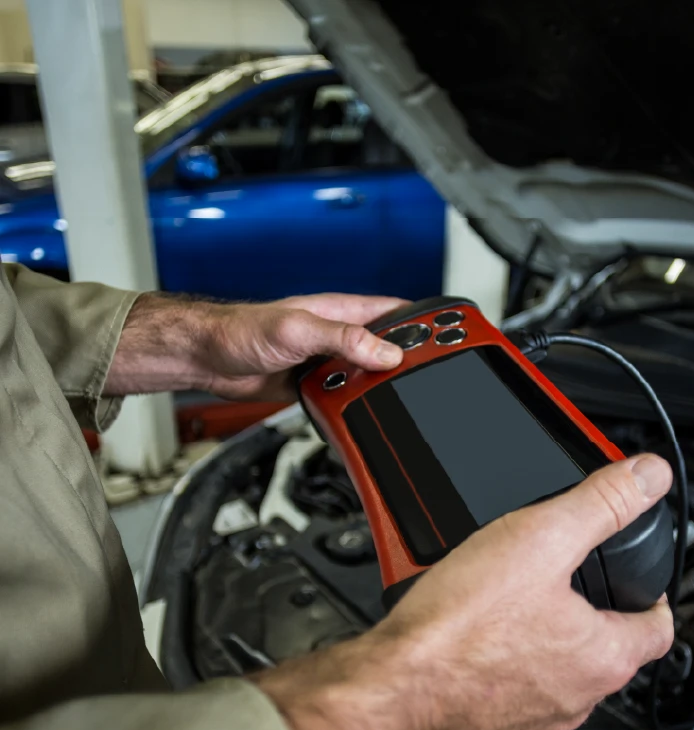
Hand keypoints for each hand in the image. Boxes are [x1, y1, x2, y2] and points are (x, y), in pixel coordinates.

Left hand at [204, 294, 408, 400]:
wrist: (207, 360)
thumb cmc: (241, 331)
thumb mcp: (298, 329)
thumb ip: (343, 338)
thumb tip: (386, 351)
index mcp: (341, 312)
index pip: (394, 312)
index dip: (422, 321)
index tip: (447, 335)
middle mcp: (339, 336)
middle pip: (386, 349)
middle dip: (407, 361)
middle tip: (428, 378)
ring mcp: (328, 362)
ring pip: (367, 377)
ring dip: (377, 389)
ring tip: (395, 400)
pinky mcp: (316, 386)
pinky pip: (344, 397)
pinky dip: (353, 406)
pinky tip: (358, 414)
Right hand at [256, 453, 673, 729]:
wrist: (391, 688)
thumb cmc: (460, 628)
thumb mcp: (540, 539)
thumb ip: (601, 504)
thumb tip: (649, 475)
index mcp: (603, 657)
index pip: (659, 628)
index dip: (653, 593)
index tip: (639, 575)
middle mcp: (576, 697)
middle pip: (606, 647)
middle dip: (592, 609)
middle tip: (569, 574)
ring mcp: (532, 716)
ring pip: (557, 667)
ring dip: (546, 633)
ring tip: (517, 595)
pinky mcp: (489, 722)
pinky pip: (511, 682)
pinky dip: (504, 655)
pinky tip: (475, 627)